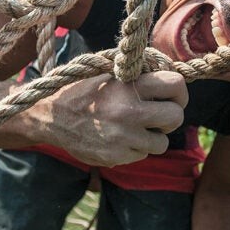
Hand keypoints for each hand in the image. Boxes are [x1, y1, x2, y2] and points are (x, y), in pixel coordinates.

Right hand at [42, 71, 186, 166]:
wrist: (50, 116)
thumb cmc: (82, 89)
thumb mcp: (108, 71)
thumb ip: (138, 74)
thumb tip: (171, 75)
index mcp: (128, 86)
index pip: (176, 85)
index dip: (179, 91)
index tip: (173, 95)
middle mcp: (128, 112)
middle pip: (176, 117)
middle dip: (171, 115)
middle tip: (160, 113)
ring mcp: (123, 138)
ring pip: (162, 142)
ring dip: (154, 135)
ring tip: (136, 126)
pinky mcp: (117, 157)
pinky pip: (142, 154)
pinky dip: (135, 147)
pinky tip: (119, 137)